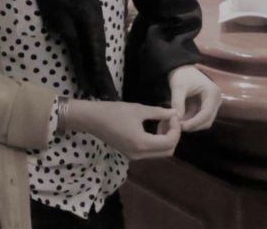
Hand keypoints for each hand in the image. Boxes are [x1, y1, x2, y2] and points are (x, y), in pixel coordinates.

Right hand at [63, 100, 180, 159]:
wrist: (91, 118)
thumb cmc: (112, 111)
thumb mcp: (137, 109)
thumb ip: (158, 112)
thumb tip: (175, 113)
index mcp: (142, 143)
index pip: (170, 142)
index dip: (175, 128)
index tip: (173, 115)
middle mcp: (139, 154)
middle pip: (167, 151)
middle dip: (173, 135)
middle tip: (169, 119)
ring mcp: (134, 156)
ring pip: (159, 153)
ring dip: (165, 139)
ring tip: (162, 122)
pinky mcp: (129, 154)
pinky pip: (150, 152)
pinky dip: (156, 142)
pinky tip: (153, 129)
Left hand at [168, 64, 221, 131]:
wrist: (182, 67)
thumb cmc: (181, 75)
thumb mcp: (178, 87)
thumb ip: (178, 103)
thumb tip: (177, 119)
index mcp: (213, 93)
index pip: (206, 113)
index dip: (194, 123)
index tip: (182, 127)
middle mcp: (216, 100)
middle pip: (207, 120)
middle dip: (193, 125)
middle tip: (178, 127)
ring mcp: (213, 104)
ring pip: (204, 120)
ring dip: (191, 124)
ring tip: (177, 124)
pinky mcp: (207, 106)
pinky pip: (200, 117)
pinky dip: (191, 120)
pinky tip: (180, 120)